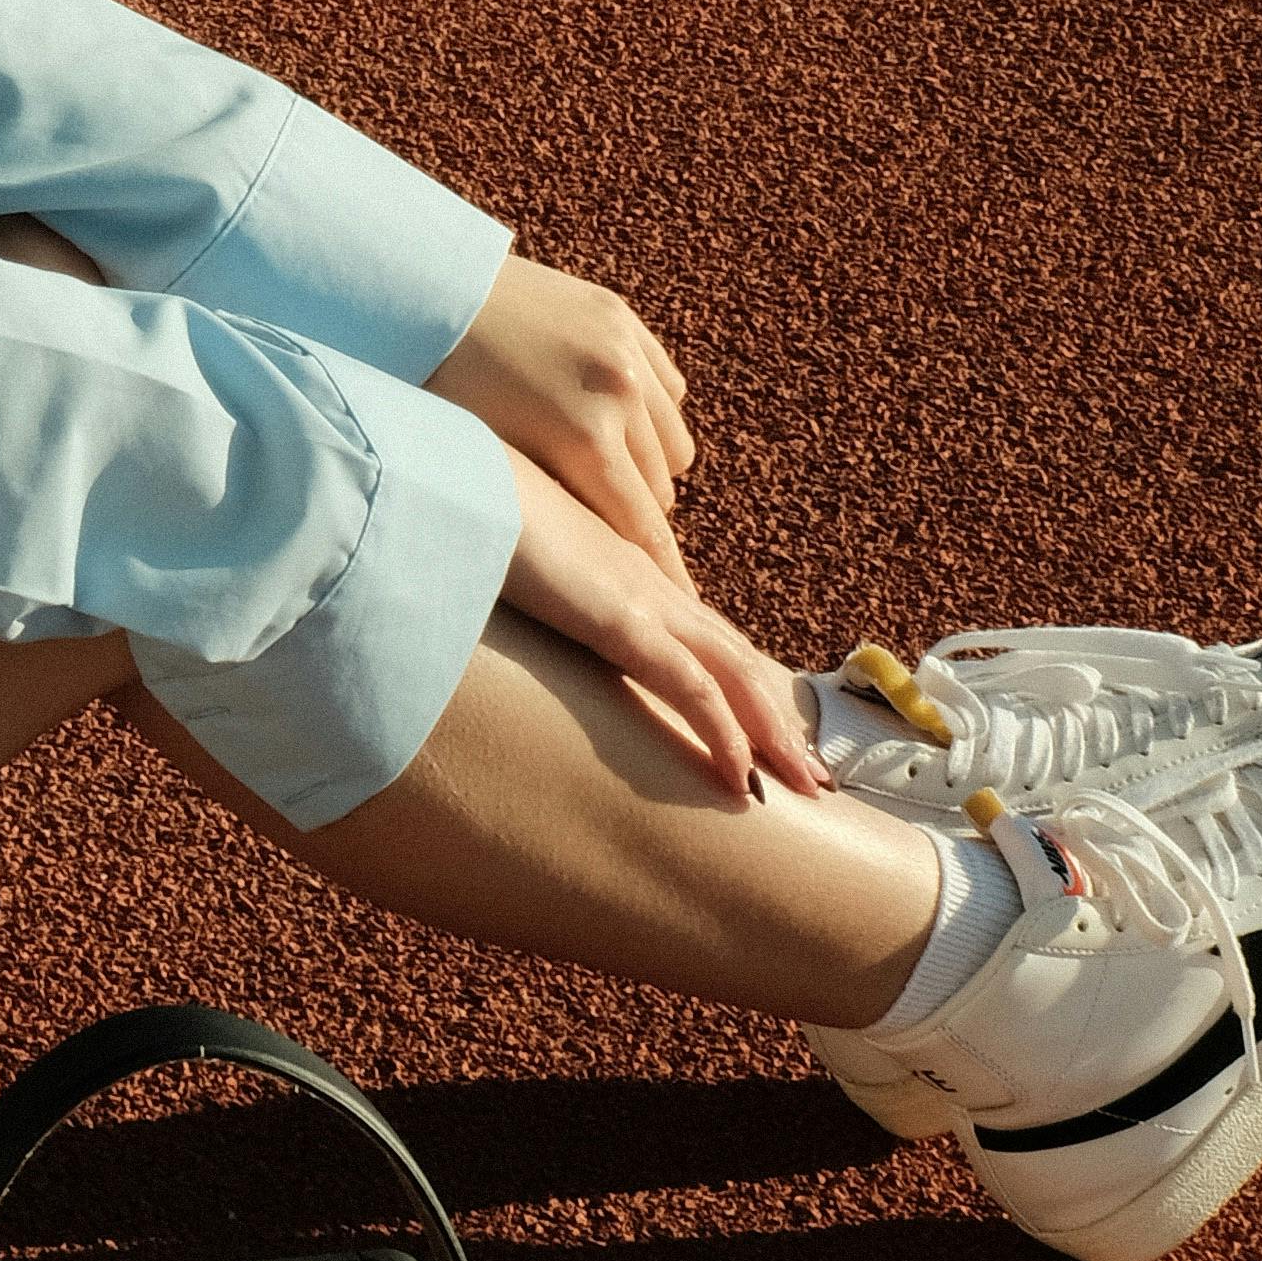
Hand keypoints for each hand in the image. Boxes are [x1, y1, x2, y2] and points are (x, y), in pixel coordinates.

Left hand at [428, 254, 698, 582]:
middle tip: (596, 524)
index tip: (666, 602)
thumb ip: (543, 510)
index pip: (644, 530)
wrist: (426, 297)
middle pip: (660, 494)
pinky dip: (650, 415)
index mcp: (584, 440)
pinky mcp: (625, 321)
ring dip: (649, 467)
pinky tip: (610, 419)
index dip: (655, 571)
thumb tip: (582, 564)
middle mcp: (621, 397)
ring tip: (603, 470)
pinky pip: (670, 392)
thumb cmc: (437, 390)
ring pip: (675, 447)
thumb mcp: (483, 463)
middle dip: (634, 515)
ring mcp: (629, 353)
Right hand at [499, 451, 824, 811]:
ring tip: (806, 786)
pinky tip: (742, 778)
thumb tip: (521, 602)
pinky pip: (691, 688)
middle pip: (737, 657)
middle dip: (779, 717)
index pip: (703, 633)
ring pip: (735, 674)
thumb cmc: (466, 507)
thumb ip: (533, 583)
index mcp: (626, 569)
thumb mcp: (511, 556)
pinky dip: (725, 735)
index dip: (742, 682)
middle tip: (812, 772)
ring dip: (774, 734)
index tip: (767, 727)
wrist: (449, 474)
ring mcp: (642, 599)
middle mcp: (649, 583)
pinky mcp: (620, 620)